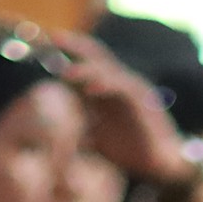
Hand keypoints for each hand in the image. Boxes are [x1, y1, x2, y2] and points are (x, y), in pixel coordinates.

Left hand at [53, 31, 191, 186]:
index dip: (66, 50)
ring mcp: (131, 89)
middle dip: (74, 45)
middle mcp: (118, 83)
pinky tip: (92, 89)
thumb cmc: (129, 150)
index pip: (84, 62)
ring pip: (107, 69)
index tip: (43, 42)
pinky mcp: (143, 101)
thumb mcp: (94, 139)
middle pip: (95, 56)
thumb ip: (76, 129)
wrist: (160, 164)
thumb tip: (52, 133)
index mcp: (105, 89)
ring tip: (67, 73)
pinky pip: (123, 87)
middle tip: (53, 37)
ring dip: (87, 70)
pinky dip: (107, 85)